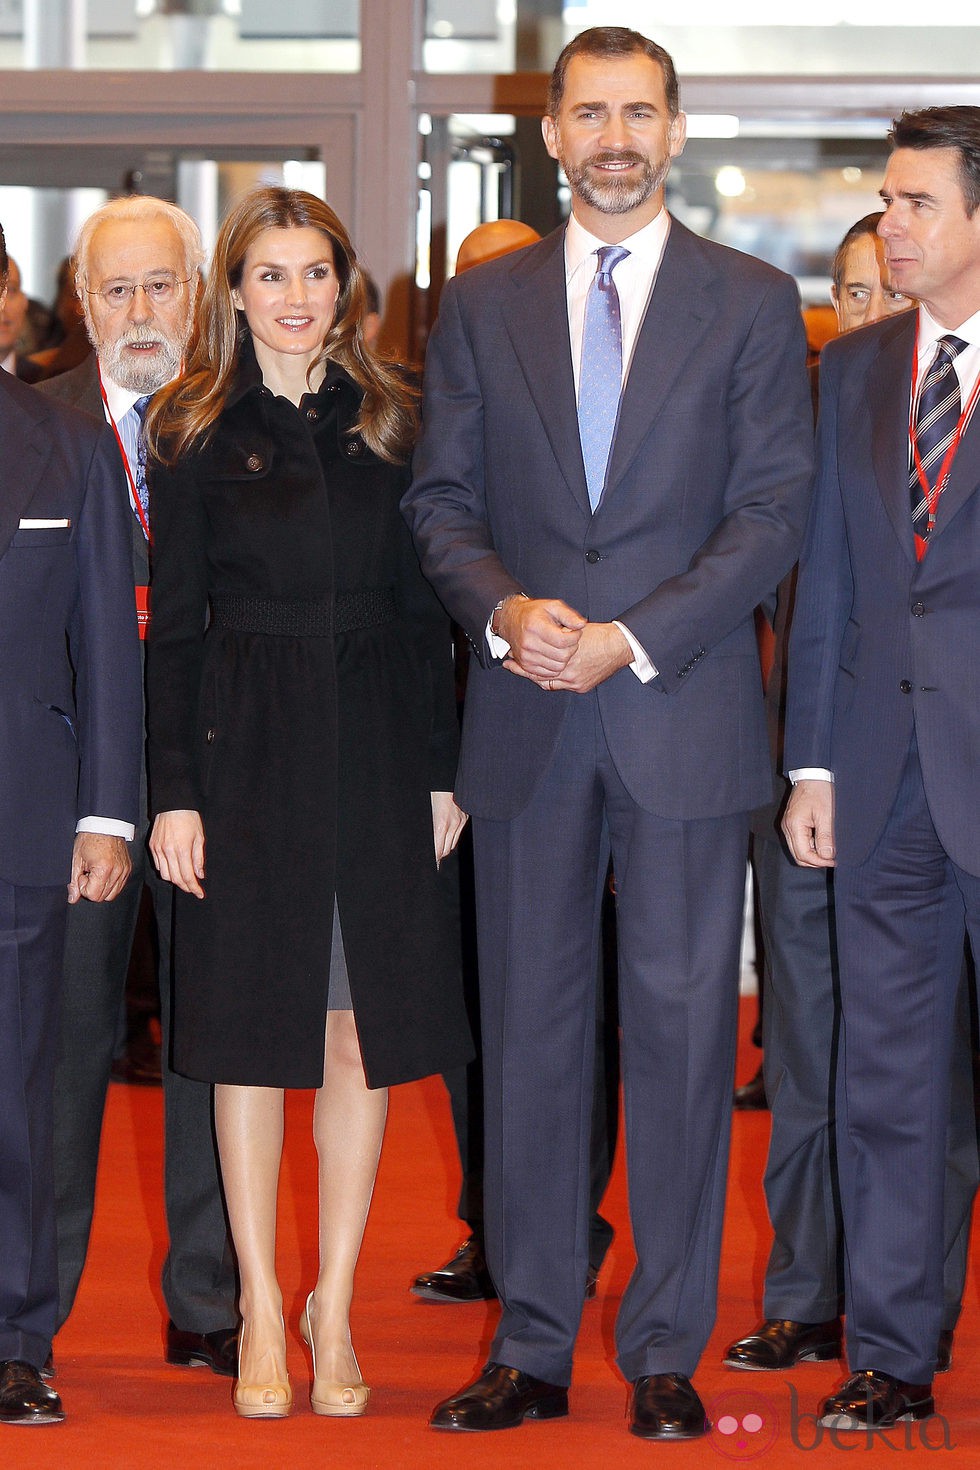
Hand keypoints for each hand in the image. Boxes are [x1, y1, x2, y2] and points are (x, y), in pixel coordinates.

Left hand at [68, 833, 131, 903]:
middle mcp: (117, 871)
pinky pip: (118, 886)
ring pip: (112, 894)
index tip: (82, 875)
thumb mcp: (77, 860)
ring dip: (101, 887)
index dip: (83, 887)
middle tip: (88, 873)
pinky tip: (103, 872)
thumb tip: (73, 898)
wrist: (104, 824)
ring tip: (96, 873)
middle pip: (103, 897)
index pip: (93, 895)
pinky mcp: (128, 869)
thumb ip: (75, 881)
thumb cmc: (90, 838)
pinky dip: (110, 884)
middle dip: (92, 889)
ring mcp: (124, 870)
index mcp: (104, 869)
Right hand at [149, 809, 206, 896]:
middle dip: (186, 886)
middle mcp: (168, 852)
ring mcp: (158, 849)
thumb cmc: (189, 818)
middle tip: (194, 888)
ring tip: (184, 879)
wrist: (173, 804)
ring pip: (165, 874)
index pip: (187, 876)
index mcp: (182, 849)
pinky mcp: (152, 846)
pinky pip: (158, 865)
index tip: (200, 893)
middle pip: (175, 879)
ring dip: (175, 880)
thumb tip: (199, 875)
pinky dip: (166, 870)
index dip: (194, 888)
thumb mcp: (199, 837)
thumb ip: (199, 858)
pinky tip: (174, 869)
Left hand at [431, 791, 468, 864]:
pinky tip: (446, 836)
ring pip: (452, 845)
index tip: (431, 863)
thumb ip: (430, 830)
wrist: (444, 782)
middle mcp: (452, 825)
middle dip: (438, 854)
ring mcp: (460, 822)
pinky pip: (457, 835)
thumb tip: (430, 846)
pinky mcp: (464, 819)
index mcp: (440, 824)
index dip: (434, 858)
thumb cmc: (432, 796)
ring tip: (439, 847)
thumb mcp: (428, 815)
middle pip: (445, 850)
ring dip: (445, 847)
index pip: (438, 850)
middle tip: (433, 857)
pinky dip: (451, 838)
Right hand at [496, 596, 584, 678]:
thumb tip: (581, 625)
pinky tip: (555, 656)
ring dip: (564, 658)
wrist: (511, 620)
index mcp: (535, 627)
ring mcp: (526, 656)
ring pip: (557, 667)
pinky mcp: (526, 665)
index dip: (575, 637)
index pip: (563, 641)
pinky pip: (548, 673)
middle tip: (570, 640)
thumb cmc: (533, 613)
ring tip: (562, 647)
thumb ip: (568, 615)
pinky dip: (556, 667)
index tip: (576, 632)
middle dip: (571, 648)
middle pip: (562, 656)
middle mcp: (529, 643)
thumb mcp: (552, 606)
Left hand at [506, 621, 631, 693]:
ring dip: (536, 676)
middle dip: (524, 671)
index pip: (534, 666)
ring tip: (524, 669)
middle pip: (538, 677)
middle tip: (510, 665)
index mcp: (564, 658)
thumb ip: (556, 635)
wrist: (619, 646)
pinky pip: (560, 685)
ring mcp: (574, 682)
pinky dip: (551, 679)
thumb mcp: (573, 628)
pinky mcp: (581, 687)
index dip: (520, 664)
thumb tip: (536, 640)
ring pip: (547, 683)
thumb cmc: (598, 635)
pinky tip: (544, 673)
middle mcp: (568, 673)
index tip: (508, 660)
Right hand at [782, 779, 835, 867]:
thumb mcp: (826, 815)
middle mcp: (787, 828)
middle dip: (815, 861)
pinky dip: (809, 847)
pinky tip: (820, 843)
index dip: (819, 862)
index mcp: (794, 826)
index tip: (833, 861)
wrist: (812, 775)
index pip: (804, 854)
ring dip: (812, 855)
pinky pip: (798, 842)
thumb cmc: (818, 791)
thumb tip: (827, 856)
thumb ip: (825, 837)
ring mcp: (787, 826)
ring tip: (827, 852)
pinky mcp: (791, 823)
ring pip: (797, 850)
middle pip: (798, 856)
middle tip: (831, 859)